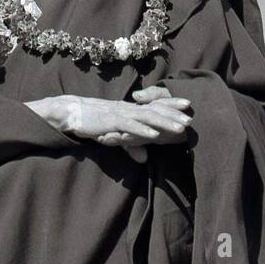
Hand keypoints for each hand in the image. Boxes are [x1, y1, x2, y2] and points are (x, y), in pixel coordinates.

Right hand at [27, 91, 192, 154]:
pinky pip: (129, 126)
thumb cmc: (94, 123)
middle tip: (191, 119)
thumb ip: (131, 145)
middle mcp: (129, 109)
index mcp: (131, 109)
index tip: (188, 106)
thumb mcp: (115, 135)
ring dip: (164, 122)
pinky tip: (154, 136)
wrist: (73, 113)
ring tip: (180, 128)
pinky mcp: (111, 122)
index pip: (155, 105)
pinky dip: (142, 131)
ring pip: (147, 117)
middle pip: (155, 110)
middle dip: (174, 114)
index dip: (171, 105)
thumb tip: (144, 158)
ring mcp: (120, 114)